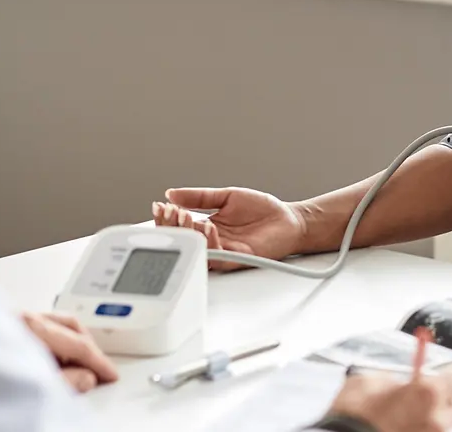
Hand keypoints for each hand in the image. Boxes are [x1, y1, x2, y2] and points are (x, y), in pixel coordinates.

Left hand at [20, 311, 118, 392]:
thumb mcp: (34, 389)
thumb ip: (66, 383)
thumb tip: (86, 379)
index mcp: (31, 326)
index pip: (78, 343)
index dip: (99, 362)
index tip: (111, 374)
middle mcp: (21, 318)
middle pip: (70, 326)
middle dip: (88, 348)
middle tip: (99, 369)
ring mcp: (11, 322)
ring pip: (55, 325)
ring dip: (72, 344)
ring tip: (78, 367)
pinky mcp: (4, 331)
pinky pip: (39, 329)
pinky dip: (53, 343)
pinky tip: (54, 362)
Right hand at [153, 186, 307, 270]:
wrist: (291, 220)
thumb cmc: (263, 210)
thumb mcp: (227, 196)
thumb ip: (200, 197)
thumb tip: (172, 193)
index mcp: (207, 226)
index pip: (180, 227)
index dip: (167, 219)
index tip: (160, 205)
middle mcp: (213, 242)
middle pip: (183, 242)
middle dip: (171, 228)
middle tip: (170, 212)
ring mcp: (225, 251)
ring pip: (197, 252)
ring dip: (188, 235)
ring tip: (185, 216)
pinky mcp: (238, 258)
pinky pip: (219, 257)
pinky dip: (211, 243)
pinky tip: (208, 227)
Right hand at [326, 369, 451, 431]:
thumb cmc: (355, 413)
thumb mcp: (371, 381)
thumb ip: (394, 379)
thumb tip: (400, 381)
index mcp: (429, 391)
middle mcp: (436, 419)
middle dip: (438, 403)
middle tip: (416, 400)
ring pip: (439, 427)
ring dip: (427, 421)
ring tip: (401, 419)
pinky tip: (397, 429)